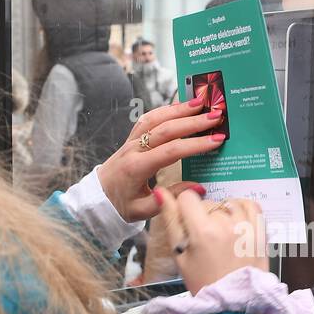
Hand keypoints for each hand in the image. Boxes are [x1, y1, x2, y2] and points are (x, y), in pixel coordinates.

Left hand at [97, 97, 227, 220]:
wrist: (97, 197)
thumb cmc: (119, 205)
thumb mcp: (143, 211)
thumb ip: (169, 200)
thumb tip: (199, 188)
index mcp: (137, 168)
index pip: (171, 151)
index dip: (195, 144)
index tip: (216, 140)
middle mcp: (133, 149)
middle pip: (166, 129)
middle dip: (193, 121)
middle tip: (215, 116)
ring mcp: (131, 141)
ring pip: (156, 118)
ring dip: (179, 109)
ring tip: (200, 102)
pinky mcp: (131, 138)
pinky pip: (148, 118)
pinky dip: (165, 109)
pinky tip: (180, 106)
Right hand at [154, 187, 267, 293]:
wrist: (232, 303)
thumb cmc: (203, 282)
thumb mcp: (179, 254)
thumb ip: (171, 221)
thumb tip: (161, 193)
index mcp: (203, 231)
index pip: (187, 198)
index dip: (183, 208)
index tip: (186, 221)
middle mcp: (226, 225)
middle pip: (208, 202)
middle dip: (202, 216)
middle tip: (203, 238)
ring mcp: (246, 228)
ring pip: (228, 202)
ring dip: (222, 212)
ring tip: (219, 232)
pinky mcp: (260, 233)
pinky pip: (251, 206)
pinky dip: (242, 207)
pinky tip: (235, 219)